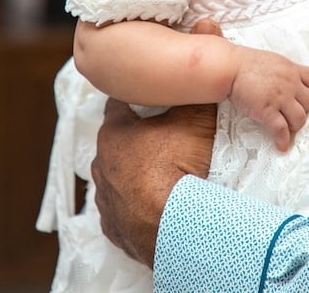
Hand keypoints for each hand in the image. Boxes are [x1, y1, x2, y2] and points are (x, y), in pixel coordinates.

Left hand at [92, 97, 216, 267]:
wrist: (174, 226)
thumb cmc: (178, 168)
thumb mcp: (195, 120)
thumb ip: (196, 97)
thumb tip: (206, 78)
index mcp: (114, 133)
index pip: (119, 104)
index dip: (137, 99)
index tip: (153, 98)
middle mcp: (102, 165)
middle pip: (119, 143)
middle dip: (139, 140)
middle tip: (167, 140)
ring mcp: (107, 200)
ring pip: (118, 180)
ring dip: (136, 178)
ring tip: (166, 179)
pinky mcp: (115, 229)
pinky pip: (124, 213)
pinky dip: (138, 210)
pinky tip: (158, 208)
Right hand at [229, 46, 308, 150]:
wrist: (230, 67)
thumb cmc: (245, 63)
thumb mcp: (271, 60)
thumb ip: (282, 70)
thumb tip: (283, 79)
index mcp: (291, 70)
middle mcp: (290, 84)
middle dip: (303, 110)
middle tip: (294, 115)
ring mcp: (280, 98)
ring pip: (300, 118)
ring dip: (295, 126)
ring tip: (289, 130)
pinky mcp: (268, 111)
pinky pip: (282, 129)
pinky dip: (283, 140)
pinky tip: (281, 145)